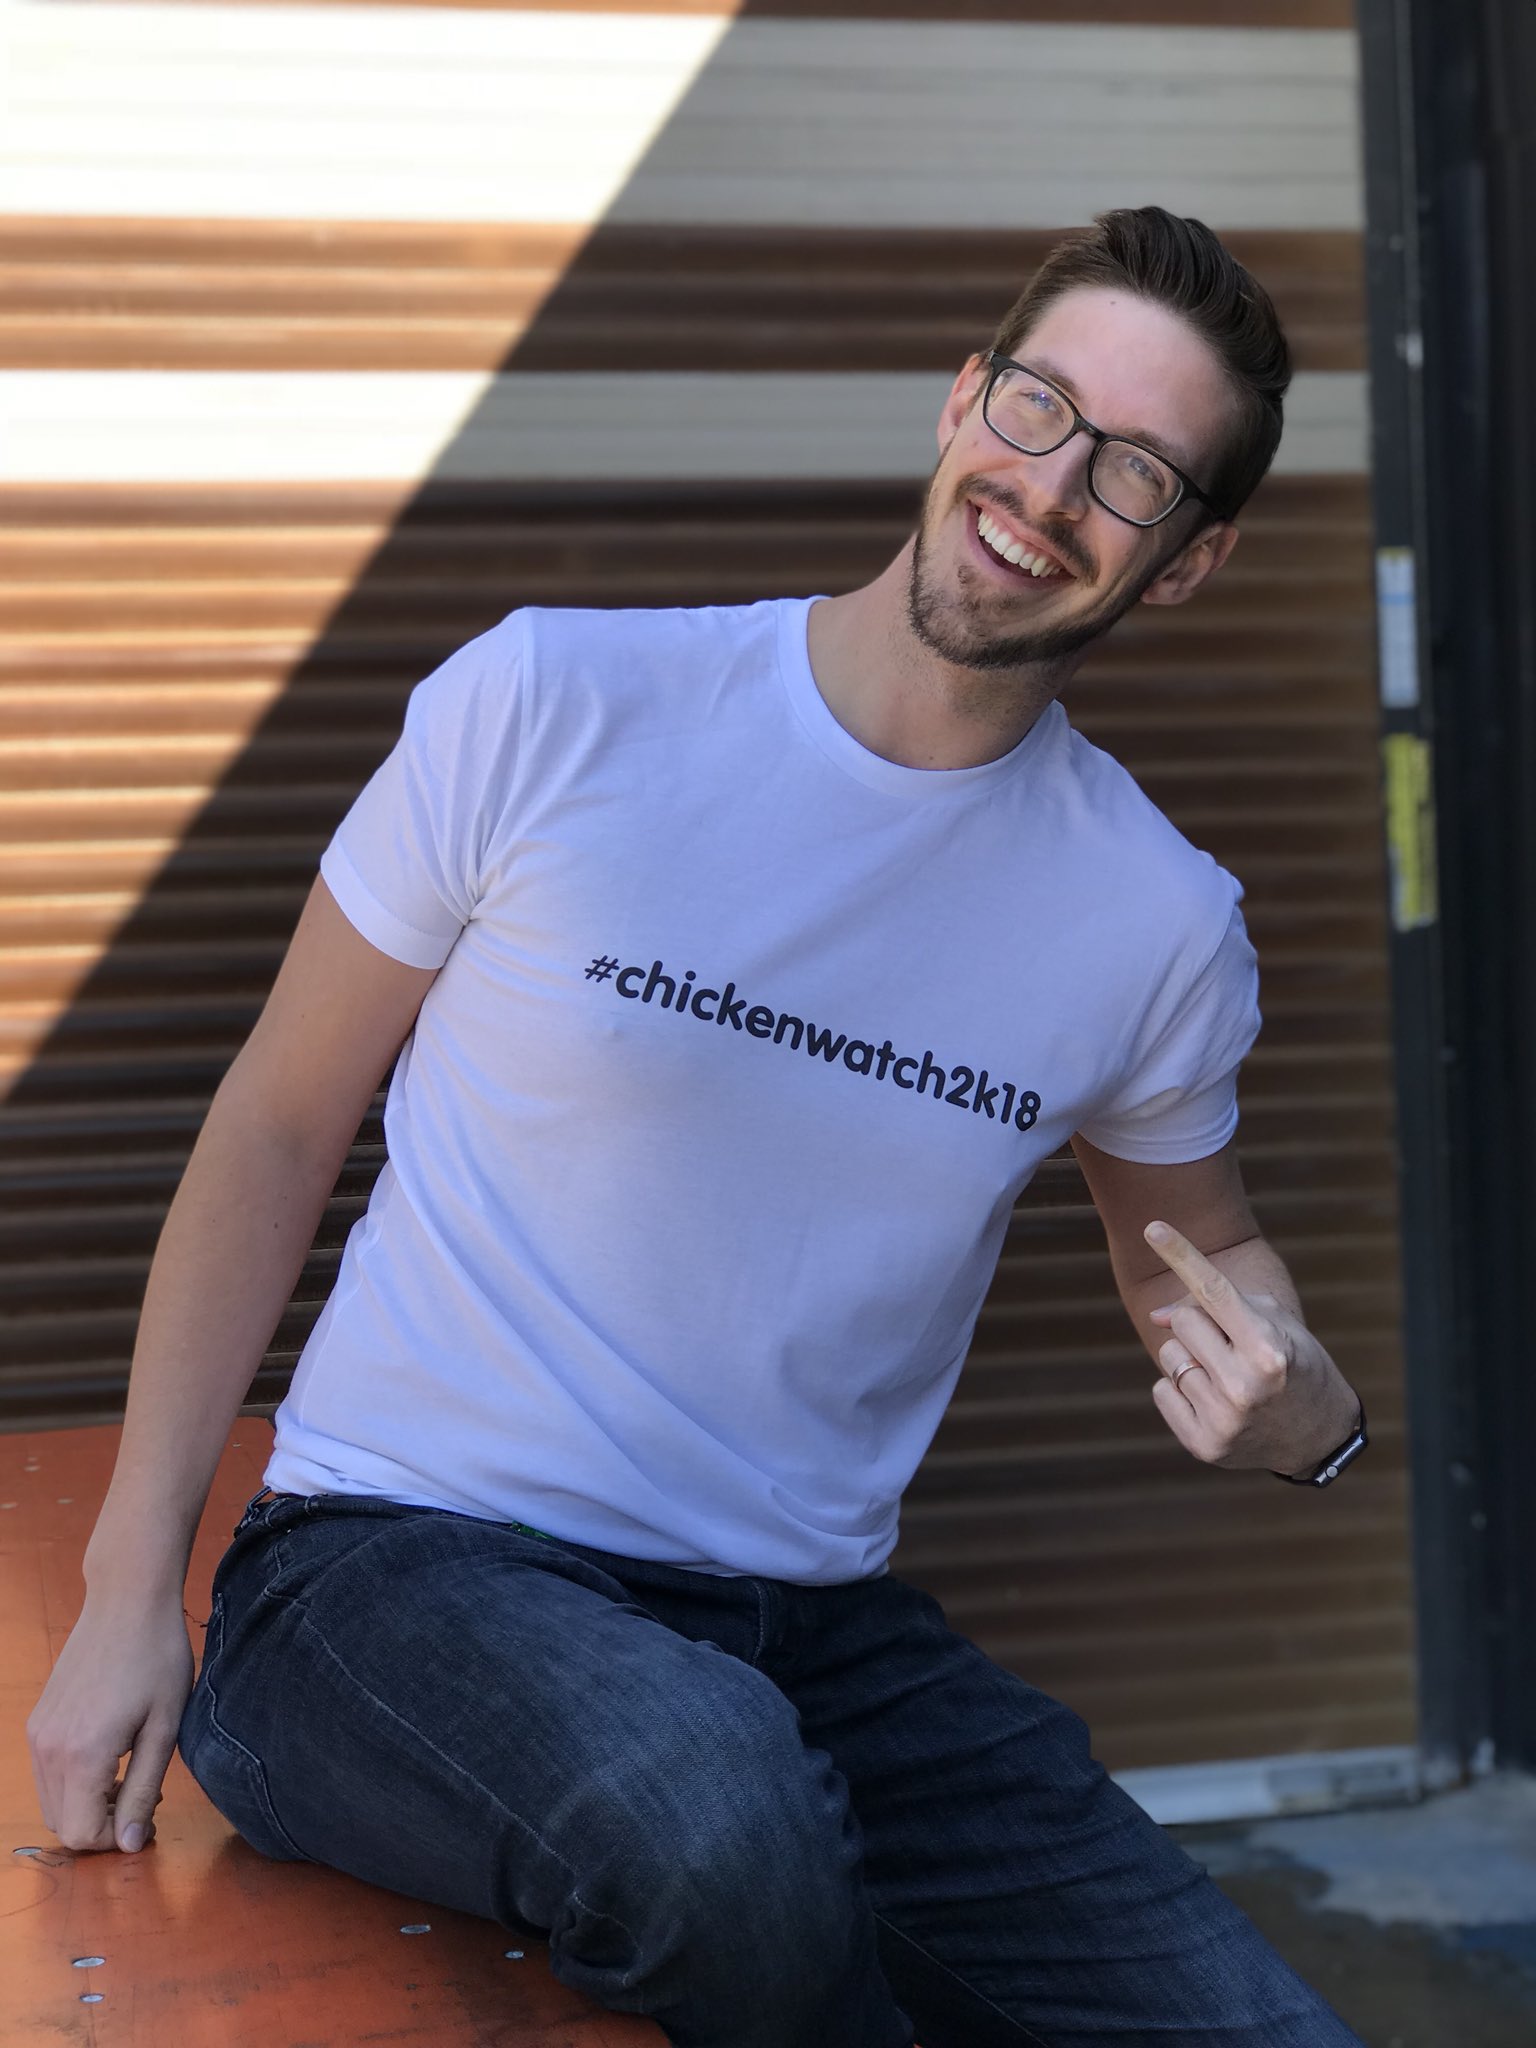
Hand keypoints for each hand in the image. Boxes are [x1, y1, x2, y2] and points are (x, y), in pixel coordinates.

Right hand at [26, 1591, 194, 1853]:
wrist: (127, 1601)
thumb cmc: (157, 1658)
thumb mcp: (164, 1727)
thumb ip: (144, 1790)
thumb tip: (131, 1844)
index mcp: (82, 1755)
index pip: (83, 1835)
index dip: (117, 1839)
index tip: (150, 1819)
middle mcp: (48, 1749)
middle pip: (62, 1824)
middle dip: (103, 1825)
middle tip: (144, 1797)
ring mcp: (38, 1734)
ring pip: (52, 1802)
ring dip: (88, 1805)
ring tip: (131, 1774)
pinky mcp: (38, 1720)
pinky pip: (47, 1774)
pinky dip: (74, 1782)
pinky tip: (111, 1755)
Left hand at [1143, 1221, 1359, 1475]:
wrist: (1319, 1436)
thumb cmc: (1296, 1366)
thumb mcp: (1275, 1325)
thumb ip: (1218, 1309)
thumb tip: (1157, 1316)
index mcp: (1268, 1349)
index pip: (1213, 1290)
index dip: (1180, 1254)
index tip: (1153, 1227)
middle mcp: (1244, 1386)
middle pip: (1182, 1322)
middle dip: (1200, 1324)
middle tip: (1230, 1344)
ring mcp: (1223, 1420)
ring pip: (1169, 1355)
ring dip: (1191, 1358)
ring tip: (1226, 1375)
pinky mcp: (1204, 1445)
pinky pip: (1161, 1391)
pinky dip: (1179, 1390)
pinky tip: (1213, 1400)